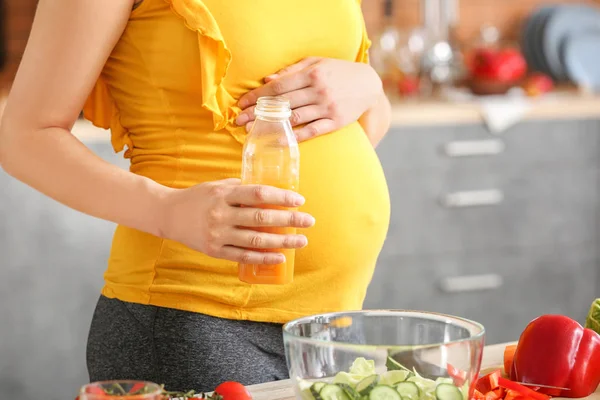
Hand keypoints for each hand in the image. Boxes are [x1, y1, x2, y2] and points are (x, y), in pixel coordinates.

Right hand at [160, 179, 314, 263]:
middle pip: (261, 218)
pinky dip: (264, 258)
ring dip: (282, 241)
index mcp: (224, 194)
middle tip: (309, 221)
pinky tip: (281, 257)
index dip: (281, 197)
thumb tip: (271, 190)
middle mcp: (221, 214)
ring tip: (301, 241)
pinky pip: (244, 256)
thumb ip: (241, 187)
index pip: (258, 194)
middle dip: (289, 220)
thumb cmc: (197, 197)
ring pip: (256, 240)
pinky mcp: (215, 251)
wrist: (168, 215)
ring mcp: (218, 234)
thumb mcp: (217, 185)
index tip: (299, 200)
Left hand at [236, 57, 382, 141]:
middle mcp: (318, 91)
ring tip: (253, 131)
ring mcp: (327, 108)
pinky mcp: (335, 122)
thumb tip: (267, 80)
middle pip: (282, 104)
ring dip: (272, 126)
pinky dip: (294, 137)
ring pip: (294, 118)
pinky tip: (279, 141)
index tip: (241, 103)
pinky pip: (311, 131)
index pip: (278, 87)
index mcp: (311, 74)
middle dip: (258, 113)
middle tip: (239, 121)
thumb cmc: (337, 71)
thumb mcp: (316, 63)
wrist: (368, 85)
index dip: (257, 96)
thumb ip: (291, 71)